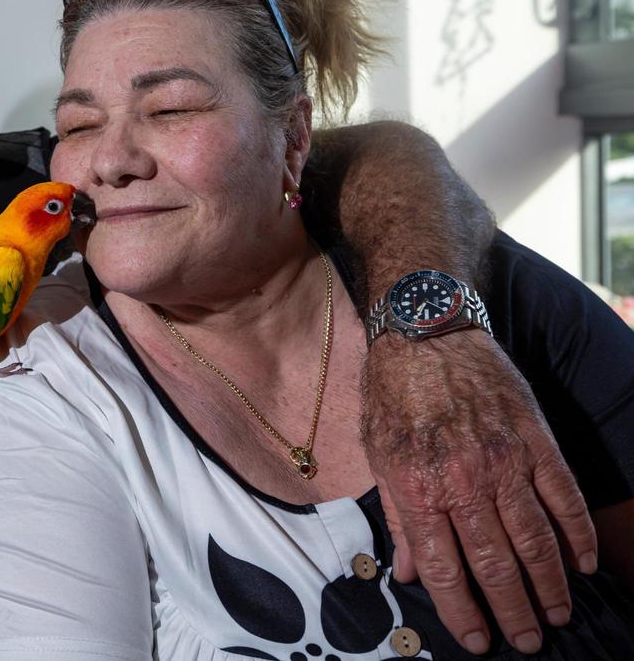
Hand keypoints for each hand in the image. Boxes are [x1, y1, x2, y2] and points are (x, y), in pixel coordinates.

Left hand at [362, 329, 596, 654]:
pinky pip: (563, 496)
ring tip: (557, 614)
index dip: (462, 611)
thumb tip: (404, 572)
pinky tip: (582, 562)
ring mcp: (504, 459)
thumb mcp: (378, 456)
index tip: (476, 640)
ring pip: (534, 538)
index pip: (444, 568)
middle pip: (494, 563)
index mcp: (417, 488)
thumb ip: (396, 518)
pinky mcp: (534, 438)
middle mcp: (462, 480)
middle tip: (527, 640)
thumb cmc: (393, 394)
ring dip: (549, 584)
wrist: (424, 332)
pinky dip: (576, 533)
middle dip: (512, 611)